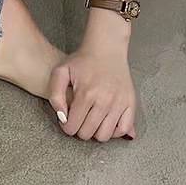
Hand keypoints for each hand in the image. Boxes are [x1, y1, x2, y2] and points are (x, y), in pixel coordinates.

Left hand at [48, 13, 136, 141]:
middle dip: (79, 130)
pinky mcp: (130, 102)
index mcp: (86, 95)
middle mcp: (104, 101)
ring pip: (104, 135)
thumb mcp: (60, 72)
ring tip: (91, 120)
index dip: (66, 126)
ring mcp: (119, 103)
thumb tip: (63, 118)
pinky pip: (123, 129)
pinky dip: (114, 131)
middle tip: (79, 119)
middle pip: (87, 134)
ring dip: (95, 132)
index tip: (67, 119)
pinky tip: (105, 122)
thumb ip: (55, 96)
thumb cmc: (82, 61)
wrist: (106, 48)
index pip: (72, 127)